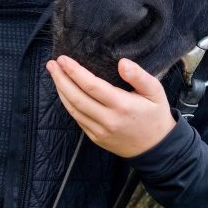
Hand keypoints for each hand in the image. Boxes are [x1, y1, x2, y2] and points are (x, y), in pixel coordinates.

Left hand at [46, 55, 175, 157]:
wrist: (156, 149)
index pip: (92, 86)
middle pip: (77, 97)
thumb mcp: (156, 92)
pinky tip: (65, 92)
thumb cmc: (155, 115)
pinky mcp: (96, 138)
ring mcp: (100, 131)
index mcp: (122, 105)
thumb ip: (139, 76)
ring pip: (73, 109)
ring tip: (54, 75)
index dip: (75, 72)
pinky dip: (68, 104)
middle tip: (51, 64)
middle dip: (61, 79)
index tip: (63, 59)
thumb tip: (122, 63)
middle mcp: (108, 119)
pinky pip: (78, 119)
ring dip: (61, 91)